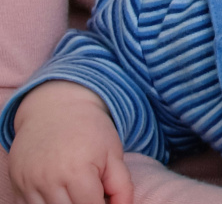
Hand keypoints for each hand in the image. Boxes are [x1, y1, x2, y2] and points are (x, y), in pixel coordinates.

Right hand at [9, 81, 132, 203]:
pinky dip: (46, 203)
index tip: (105, 197)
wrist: (56, 108)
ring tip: (76, 188)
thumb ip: (121, 186)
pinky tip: (59, 188)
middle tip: (92, 190)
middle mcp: (49, 179)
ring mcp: (29, 182)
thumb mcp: (114, 154)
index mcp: (77, 171)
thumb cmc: (91, 130)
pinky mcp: (18, 182)